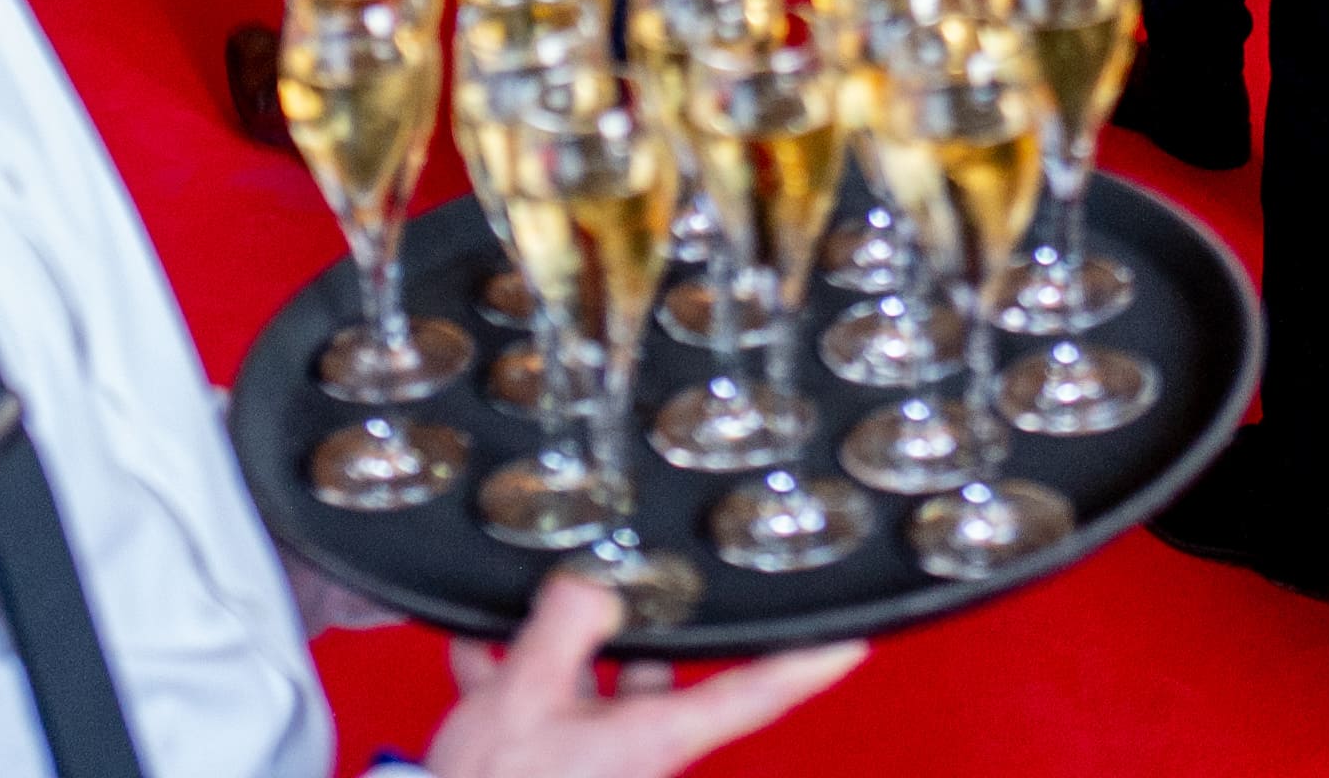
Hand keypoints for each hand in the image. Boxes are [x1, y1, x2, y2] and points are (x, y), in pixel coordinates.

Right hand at [426, 572, 856, 775]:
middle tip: (629, 568)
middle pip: (657, 668)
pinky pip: (541, 702)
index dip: (806, 663)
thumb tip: (593, 584)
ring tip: (527, 596)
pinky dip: (512, 671)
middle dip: (632, 619)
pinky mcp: (548, 761)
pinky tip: (478, 643)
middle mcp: (636, 747)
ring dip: (557, 643)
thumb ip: (564, 628)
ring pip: (590, 681)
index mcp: (656, 736)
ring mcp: (593, 755)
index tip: (850, 639)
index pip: (754, 691)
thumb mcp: (526, 697)